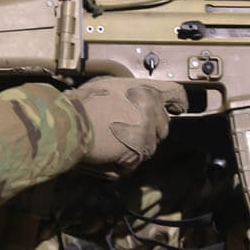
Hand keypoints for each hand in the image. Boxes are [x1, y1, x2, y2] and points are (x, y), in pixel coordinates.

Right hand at [68, 77, 187, 177]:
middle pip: (162, 127)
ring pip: (148, 148)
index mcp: (147, 91)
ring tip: (108, 142)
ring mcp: (147, 133)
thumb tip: (133, 104)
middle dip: (147, 131)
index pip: (176, 94)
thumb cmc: (83, 103)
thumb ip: (130, 95)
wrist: (71, 121)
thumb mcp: (110, 87)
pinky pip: (133, 163)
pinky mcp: (138, 153)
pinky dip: (119, 163)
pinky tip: (104, 153)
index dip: (178, 102)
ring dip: (132, 149)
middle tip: (124, 131)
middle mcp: (152, 110)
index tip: (179, 108)